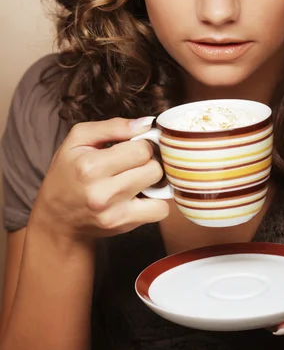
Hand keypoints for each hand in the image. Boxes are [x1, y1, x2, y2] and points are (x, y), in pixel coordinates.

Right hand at [30, 117, 168, 242]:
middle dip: (149, 161)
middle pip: (154, 168)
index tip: (134, 146)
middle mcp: (102, 192)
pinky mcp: (124, 226)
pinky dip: (156, 202)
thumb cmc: (68, 172)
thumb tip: (146, 123)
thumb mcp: (79, 139)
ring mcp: (114, 212)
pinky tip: (141, 195)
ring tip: (138, 177)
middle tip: (136, 162)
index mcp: (90, 166)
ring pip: (161, 188)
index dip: (142, 144)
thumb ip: (114, 127)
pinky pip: (160, 211)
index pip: (141, 149)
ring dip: (154, 181)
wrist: (57, 218)